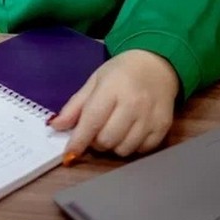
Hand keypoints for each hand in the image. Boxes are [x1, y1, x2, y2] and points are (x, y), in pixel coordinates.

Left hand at [49, 50, 179, 160]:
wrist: (157, 64)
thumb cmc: (121, 72)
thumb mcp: (95, 81)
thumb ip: (75, 105)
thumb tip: (55, 126)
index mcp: (112, 88)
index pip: (92, 120)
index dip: (78, 141)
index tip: (68, 155)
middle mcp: (133, 104)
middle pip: (106, 139)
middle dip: (96, 141)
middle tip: (97, 130)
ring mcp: (150, 117)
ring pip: (123, 149)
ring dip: (113, 145)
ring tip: (114, 130)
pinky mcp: (163, 127)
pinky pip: (142, 151)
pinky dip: (132, 147)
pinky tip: (131, 132)